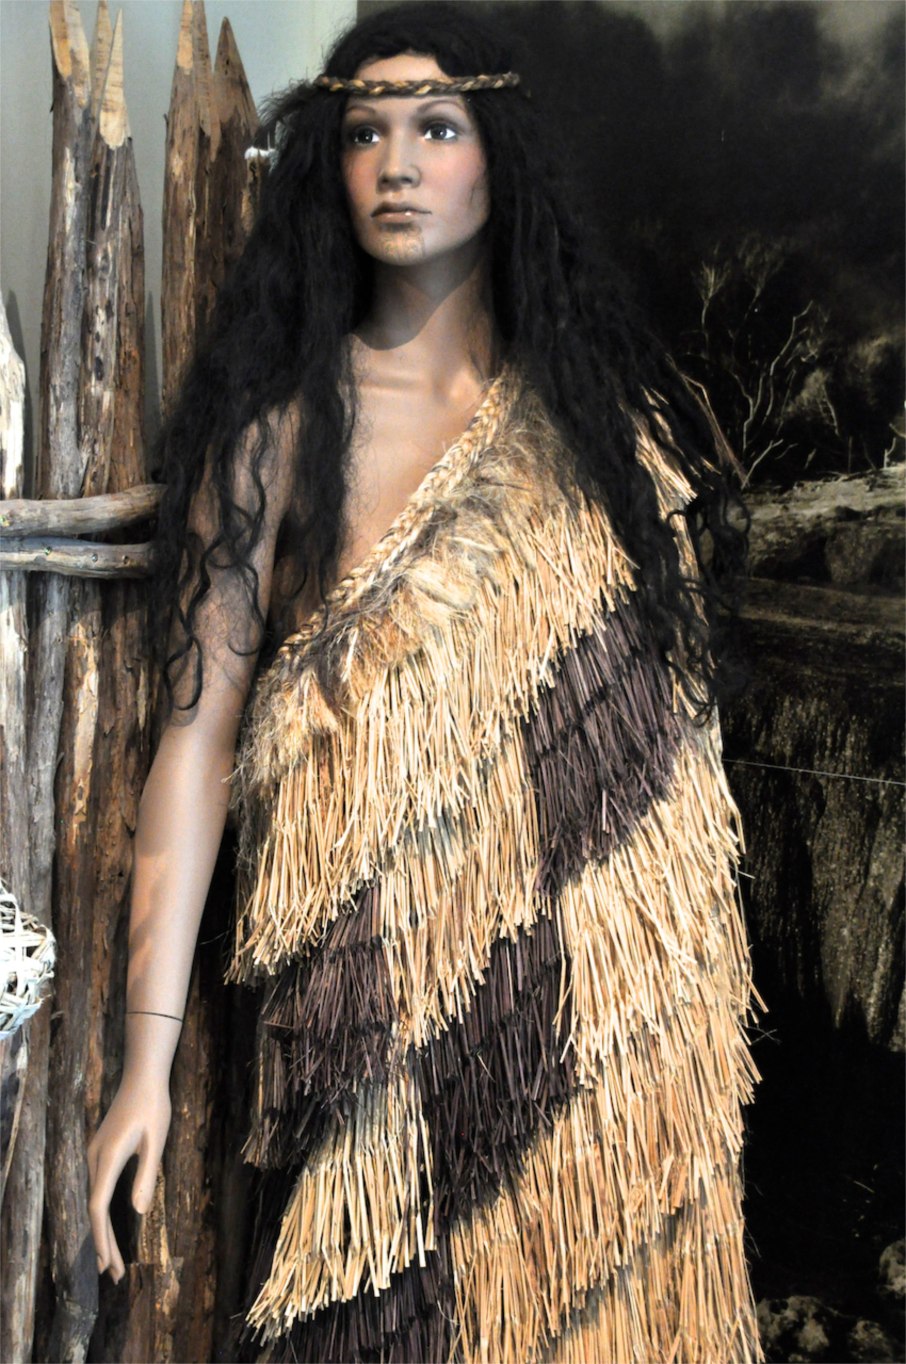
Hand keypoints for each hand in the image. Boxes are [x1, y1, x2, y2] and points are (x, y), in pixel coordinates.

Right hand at [87, 1072, 171, 1282]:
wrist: (142, 1076)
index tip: (108, 1264)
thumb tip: (137, 1214)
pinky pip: (97, 1190)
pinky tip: (109, 1228)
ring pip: (93, 1201)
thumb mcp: (157, 1141)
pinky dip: (102, 1214)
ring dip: (103, 1232)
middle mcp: (95, 1159)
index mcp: (109, 1157)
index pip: (98, 1206)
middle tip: (114, 1276)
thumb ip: (147, 1176)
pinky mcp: (100, 1153)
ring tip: (110, 1263)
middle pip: (93, 1210)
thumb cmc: (154, 1106)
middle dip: (103, 1245)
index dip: (102, 1238)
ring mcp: (95, 1155)